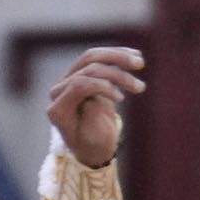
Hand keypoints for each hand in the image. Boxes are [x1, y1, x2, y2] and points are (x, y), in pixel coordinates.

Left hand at [44, 45, 141, 168]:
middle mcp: (59, 91)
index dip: (101, 86)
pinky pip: (98, 57)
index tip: (121, 98)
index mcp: (59, 110)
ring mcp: (68, 80)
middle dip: (115, 73)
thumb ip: (91, 120)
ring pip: (92, 57)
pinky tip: (135, 54)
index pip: (78, 85)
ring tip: (140, 63)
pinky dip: (116, 55)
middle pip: (86, 68)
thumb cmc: (94, 145)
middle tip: (140, 86)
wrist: (92, 145)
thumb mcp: (95, 140)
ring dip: (118, 57)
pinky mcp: (80, 74)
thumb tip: (94, 100)